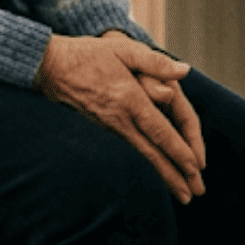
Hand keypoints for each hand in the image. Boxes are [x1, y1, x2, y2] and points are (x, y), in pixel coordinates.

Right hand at [34, 31, 206, 201]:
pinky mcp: (101, 131)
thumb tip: (184, 72)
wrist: (49, 67)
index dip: (179, 151)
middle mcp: (120, 119)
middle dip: (175, 175)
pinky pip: (130, 153)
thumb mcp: (123, 49)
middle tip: (195, 195)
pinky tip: (155, 176)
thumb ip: (155, 62)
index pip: (160, 131)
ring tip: (181, 194)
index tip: (195, 168)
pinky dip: (146, 167)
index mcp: (129, 99)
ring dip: (163, 177)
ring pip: (141, 158)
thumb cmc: (88, 54)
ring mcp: (109, 128)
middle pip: (152, 153)